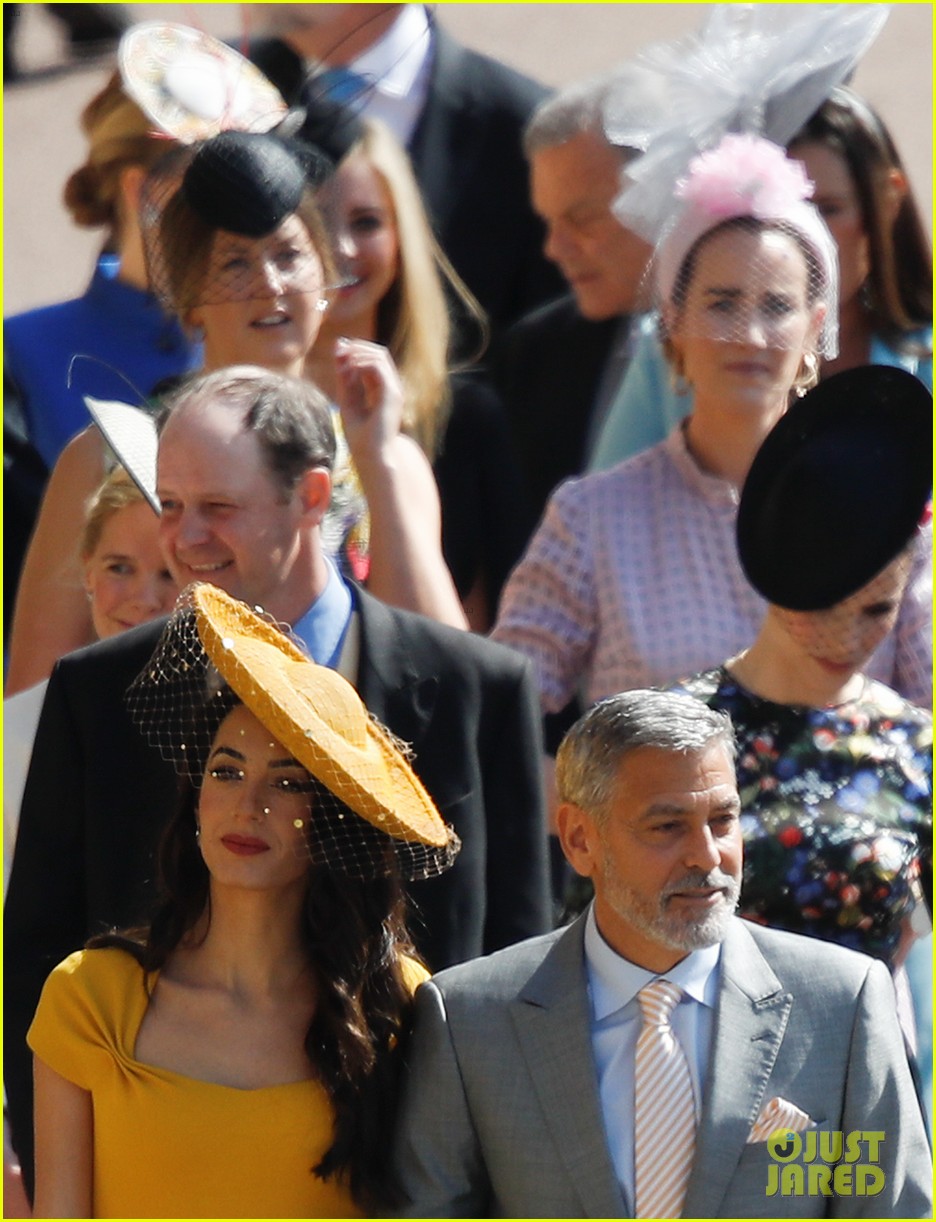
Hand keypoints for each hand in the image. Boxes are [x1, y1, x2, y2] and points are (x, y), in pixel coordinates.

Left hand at [333, 337, 404, 468]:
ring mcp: (394, 389)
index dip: (355, 350)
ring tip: (342, 361)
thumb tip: (339, 350)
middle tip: (338, 351)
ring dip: (358, 353)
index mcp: (382, 390)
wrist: (371, 456)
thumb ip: (344, 377)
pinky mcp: (391, 394)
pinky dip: (361, 363)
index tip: (337, 352)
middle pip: (378, 352)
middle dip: (357, 347)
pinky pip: (378, 367)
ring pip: (379, 355)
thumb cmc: (360, 436)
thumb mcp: (347, 400)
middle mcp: (391, 387)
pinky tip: (348, 371)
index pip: (372, 359)